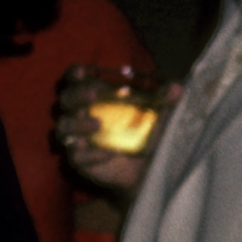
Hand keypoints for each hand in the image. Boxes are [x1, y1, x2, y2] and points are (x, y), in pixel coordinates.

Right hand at [52, 68, 177, 198]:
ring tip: (98, 125)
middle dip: (77, 95)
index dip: (76, 73)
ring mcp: (78, 137)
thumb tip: (178, 88)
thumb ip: (166, 101)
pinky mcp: (80, 160)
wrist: (147, 170)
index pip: (76, 79)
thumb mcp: (159, 116)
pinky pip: (75, 156)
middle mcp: (81, 113)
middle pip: (66, 99)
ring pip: (63, 127)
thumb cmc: (147, 134)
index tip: (84, 71)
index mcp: (95, 95)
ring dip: (77, 123)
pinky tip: (106, 153)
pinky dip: (89, 154)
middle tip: (94, 95)